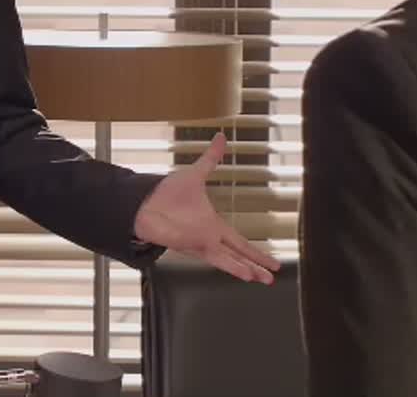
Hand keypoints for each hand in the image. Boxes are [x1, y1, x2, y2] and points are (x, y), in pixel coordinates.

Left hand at [133, 132, 280, 283]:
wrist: (144, 201)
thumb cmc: (165, 193)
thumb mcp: (195, 173)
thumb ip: (211, 158)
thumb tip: (220, 137)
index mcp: (213, 224)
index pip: (240, 241)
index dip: (255, 252)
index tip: (270, 262)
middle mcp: (209, 237)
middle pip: (238, 254)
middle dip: (256, 265)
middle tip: (273, 277)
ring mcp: (200, 243)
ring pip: (229, 260)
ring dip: (246, 269)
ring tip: (262, 279)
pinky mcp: (192, 246)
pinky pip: (215, 258)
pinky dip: (230, 265)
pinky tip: (243, 273)